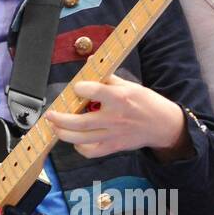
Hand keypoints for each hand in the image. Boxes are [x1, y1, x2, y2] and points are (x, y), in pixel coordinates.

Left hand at [45, 74, 188, 158]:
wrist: (163, 125)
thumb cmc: (146, 103)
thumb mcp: (130, 85)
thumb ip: (107, 77)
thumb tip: (91, 62)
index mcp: (119, 98)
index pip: (93, 92)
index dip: (80, 88)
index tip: (76, 87)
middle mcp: (114, 118)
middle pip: (80, 122)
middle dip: (60, 118)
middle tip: (50, 114)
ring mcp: (113, 135)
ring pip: (81, 139)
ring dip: (63, 134)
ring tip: (55, 127)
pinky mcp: (114, 147)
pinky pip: (91, 152)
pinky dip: (79, 147)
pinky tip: (76, 140)